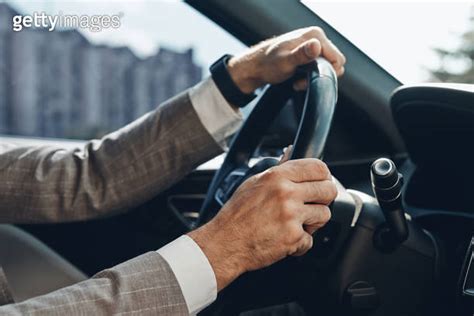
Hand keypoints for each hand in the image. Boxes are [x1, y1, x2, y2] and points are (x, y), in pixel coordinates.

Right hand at [188, 158, 336, 290]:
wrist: (225, 242)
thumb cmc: (236, 214)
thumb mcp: (253, 183)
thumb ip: (277, 169)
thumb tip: (290, 152)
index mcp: (277, 176)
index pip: (318, 168)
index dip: (323, 176)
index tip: (321, 183)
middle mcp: (286, 193)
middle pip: (328, 190)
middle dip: (323, 199)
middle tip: (312, 205)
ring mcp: (291, 216)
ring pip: (324, 215)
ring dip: (313, 222)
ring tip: (295, 224)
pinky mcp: (293, 238)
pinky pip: (310, 240)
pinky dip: (299, 244)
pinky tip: (285, 239)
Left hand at [227, 26, 345, 93]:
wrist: (256, 67)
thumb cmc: (268, 64)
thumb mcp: (285, 62)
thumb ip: (301, 55)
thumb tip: (316, 46)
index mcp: (315, 35)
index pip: (337, 59)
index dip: (325, 72)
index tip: (308, 77)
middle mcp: (316, 37)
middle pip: (334, 63)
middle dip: (320, 75)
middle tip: (301, 80)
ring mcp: (313, 45)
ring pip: (327, 66)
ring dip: (314, 77)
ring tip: (297, 79)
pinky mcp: (310, 53)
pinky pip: (319, 67)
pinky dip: (310, 75)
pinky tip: (297, 77)